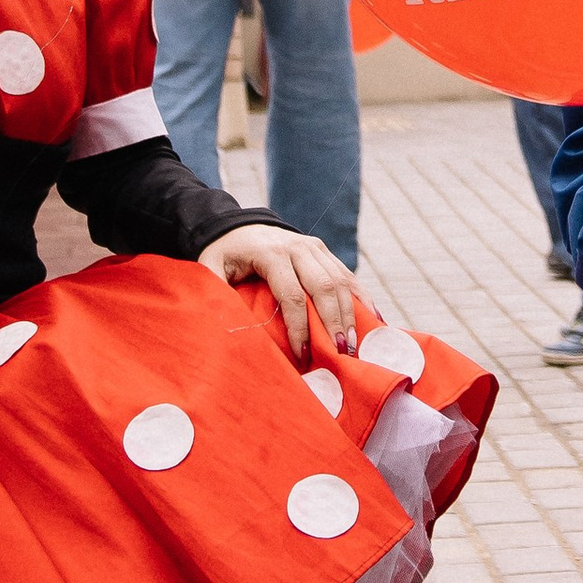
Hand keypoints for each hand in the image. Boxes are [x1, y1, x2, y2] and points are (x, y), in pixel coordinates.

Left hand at [199, 222, 358, 359]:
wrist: (238, 226)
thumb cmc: (224, 254)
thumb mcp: (210, 268)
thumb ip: (214, 289)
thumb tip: (222, 323)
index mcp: (271, 254)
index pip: (292, 294)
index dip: (300, 327)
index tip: (302, 356)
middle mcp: (298, 246)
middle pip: (324, 287)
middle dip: (333, 323)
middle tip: (340, 354)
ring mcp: (315, 247)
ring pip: (340, 281)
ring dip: (350, 315)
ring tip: (354, 346)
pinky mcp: (324, 251)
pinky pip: (347, 275)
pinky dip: (362, 298)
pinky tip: (373, 320)